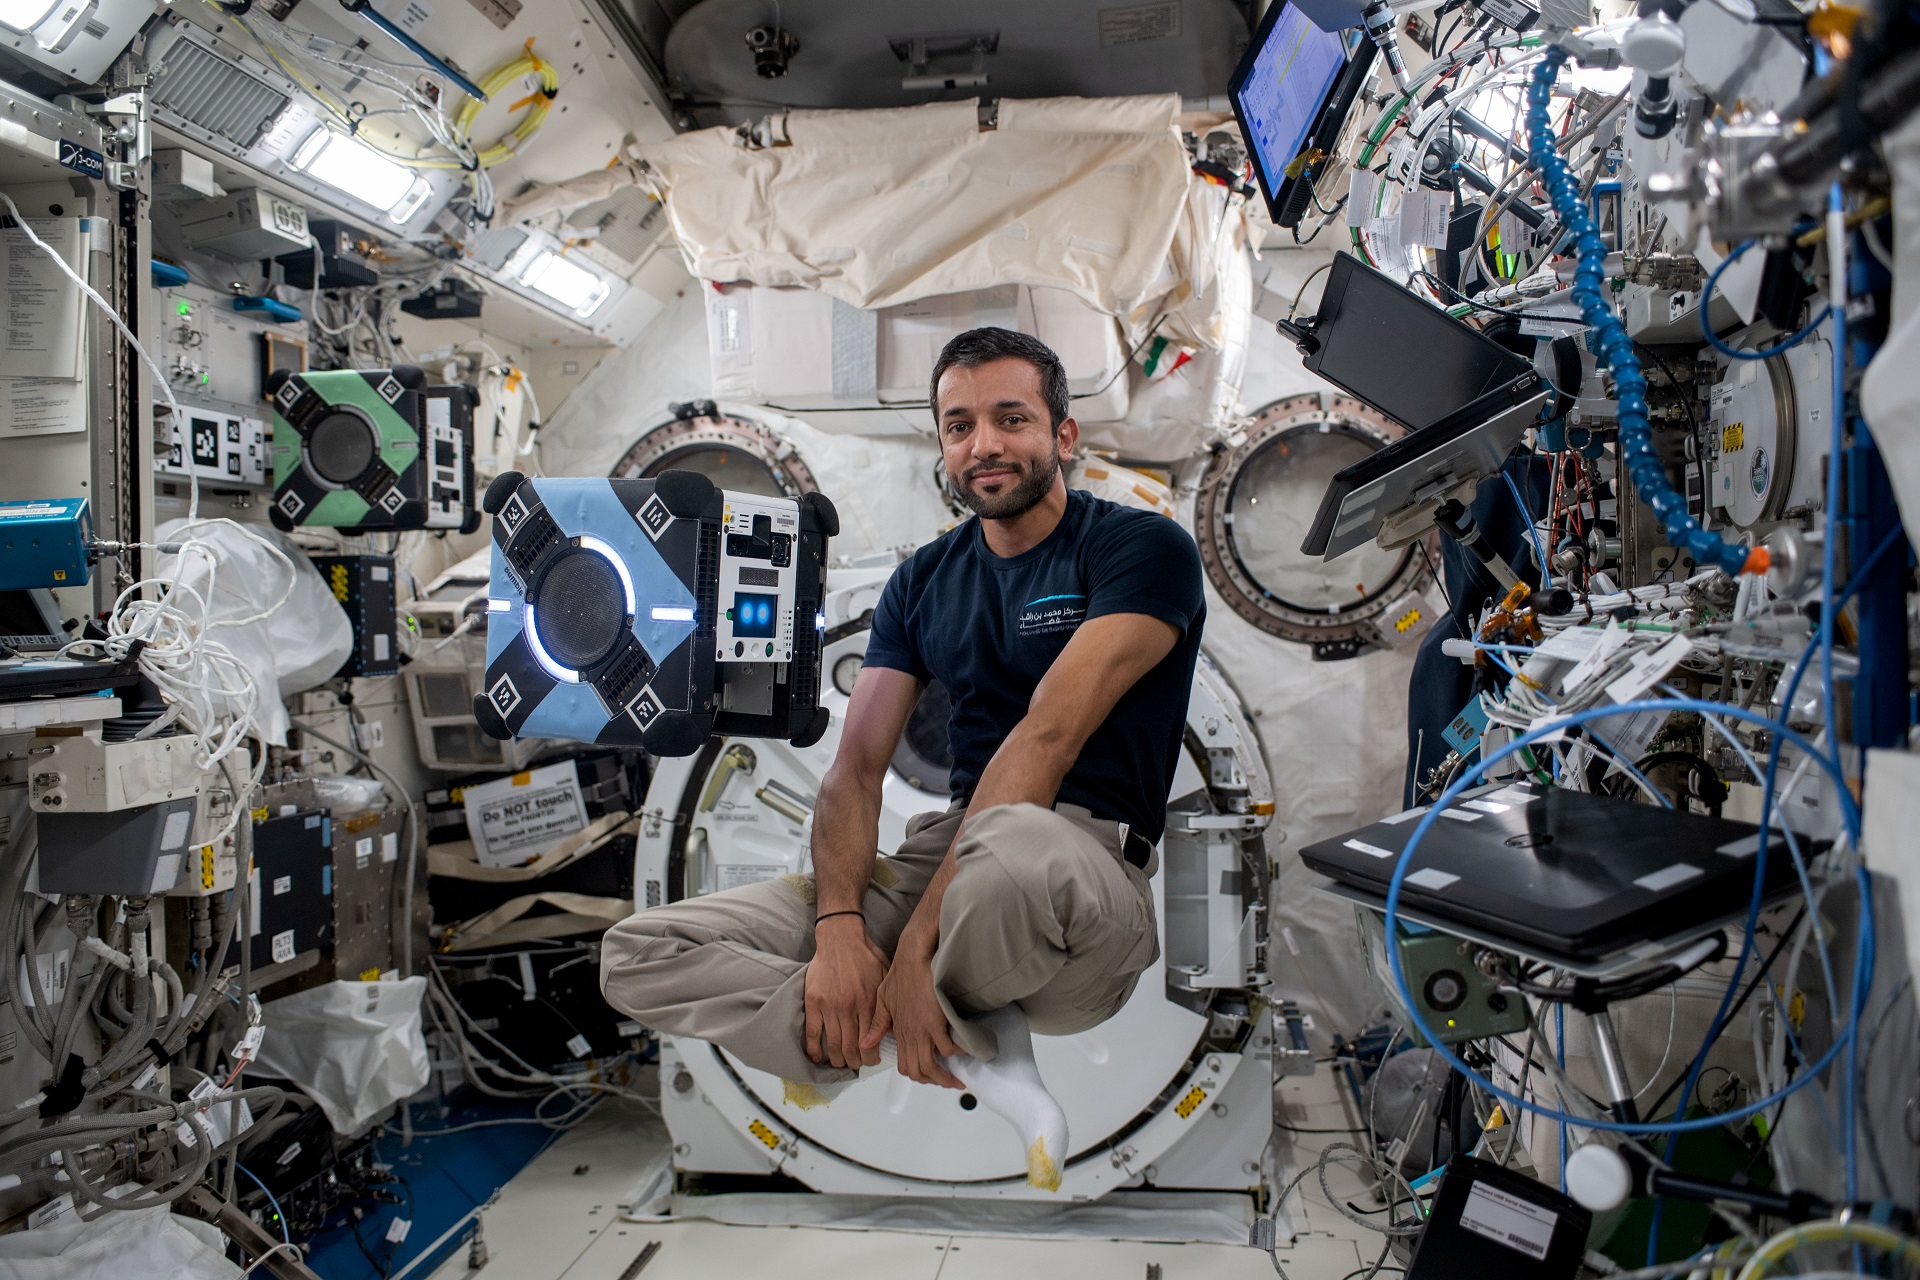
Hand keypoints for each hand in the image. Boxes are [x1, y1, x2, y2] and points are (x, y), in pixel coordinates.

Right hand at [804, 916, 888, 1068]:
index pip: (869, 1042)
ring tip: (841, 1062)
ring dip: (837, 1059)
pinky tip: (818, 1057)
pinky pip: (812, 1032)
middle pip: (850, 1048)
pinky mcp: (813, 1002)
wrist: (840, 938)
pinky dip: (814, 1049)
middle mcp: (848, 1007)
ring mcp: (829, 1006)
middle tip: (857, 1064)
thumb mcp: (885, 978)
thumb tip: (893, 1030)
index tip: (872, 1061)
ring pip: (832, 1045)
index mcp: (868, 1003)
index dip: (871, 1058)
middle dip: (855, 1062)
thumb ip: (887, 1004)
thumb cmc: (865, 956)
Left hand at [865, 947, 963, 1088]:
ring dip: (946, 1077)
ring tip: (958, 1080)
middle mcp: (909, 1035)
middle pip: (919, 1071)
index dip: (918, 1075)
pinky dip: (956, 1054)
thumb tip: (866, 1043)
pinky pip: (947, 1048)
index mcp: (899, 1031)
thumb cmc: (901, 973)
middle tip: (948, 1081)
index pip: (905, 1065)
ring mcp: (922, 1030)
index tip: (932, 1075)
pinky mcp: (935, 1021)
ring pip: (931, 1066)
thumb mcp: (883, 999)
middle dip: (934, 1081)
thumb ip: (877, 1023)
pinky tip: (963, 1051)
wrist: (913, 956)